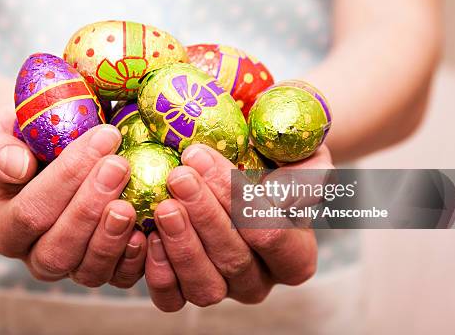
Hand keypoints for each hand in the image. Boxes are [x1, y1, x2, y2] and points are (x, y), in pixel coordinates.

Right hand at [0, 105, 146, 287]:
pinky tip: (147, 230)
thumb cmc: (21, 138)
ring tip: (131, 201)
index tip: (102, 137)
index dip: (66, 178)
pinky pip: (120, 277)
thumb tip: (16, 167)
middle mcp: (36, 256)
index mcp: (5, 228)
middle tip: (119, 165)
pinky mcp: (107, 269)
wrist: (52, 147)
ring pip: (88, 270)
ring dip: (111, 237)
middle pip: (58, 249)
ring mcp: (73, 266)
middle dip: (90, 207)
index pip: (30, 212)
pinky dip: (135, 260)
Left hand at [145, 144, 331, 310]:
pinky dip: (159, 271)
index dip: (238, 200)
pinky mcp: (186, 294)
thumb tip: (281, 195)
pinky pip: (172, 298)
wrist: (238, 172)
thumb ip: (305, 172)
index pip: (273, 235)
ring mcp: (223, 290)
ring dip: (182, 244)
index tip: (203, 157)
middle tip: (179, 176)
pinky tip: (149, 234)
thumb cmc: (273, 163)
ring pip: (205, 286)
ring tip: (164, 205)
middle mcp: (260, 280)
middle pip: (235, 258)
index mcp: (295, 254)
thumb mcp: (302, 155)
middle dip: (204, 214)